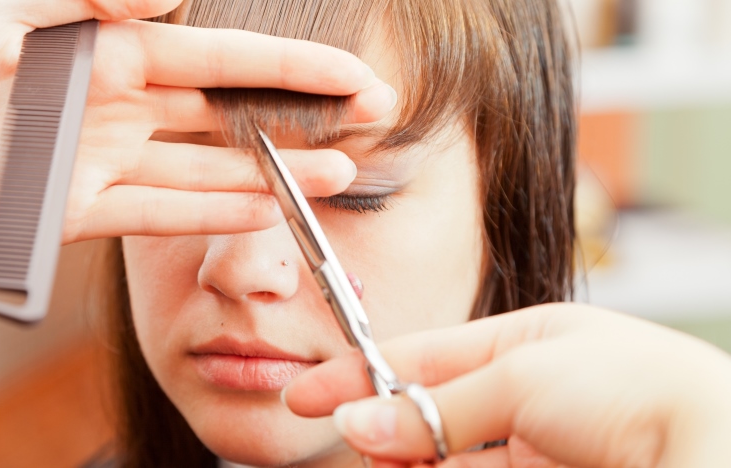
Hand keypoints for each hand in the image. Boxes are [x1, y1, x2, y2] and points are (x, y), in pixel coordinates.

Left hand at [0, 0, 394, 247]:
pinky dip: (209, 217)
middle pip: (230, 114)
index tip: (352, 74)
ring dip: (273, 174)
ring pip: (206, 170)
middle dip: (303, 118)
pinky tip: (262, 212)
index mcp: (109, 48)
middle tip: (368, 122)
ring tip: (337, 175)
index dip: (293, 66)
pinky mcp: (73, 211)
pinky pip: (155, 215)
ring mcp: (101, 160)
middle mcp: (118, 105)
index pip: (223, 56)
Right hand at [284, 304, 730, 466]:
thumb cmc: (637, 386)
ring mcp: (536, 444)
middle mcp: (529, 393)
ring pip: (447, 456)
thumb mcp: (520, 378)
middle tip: (351, 441)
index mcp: (526, 342)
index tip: (308, 394)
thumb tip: (360, 421)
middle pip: (431, 411)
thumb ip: (435, 407)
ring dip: (408, 461)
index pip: (424, 354)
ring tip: (384, 463)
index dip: (362, 373)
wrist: (713, 442)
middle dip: (386, 427)